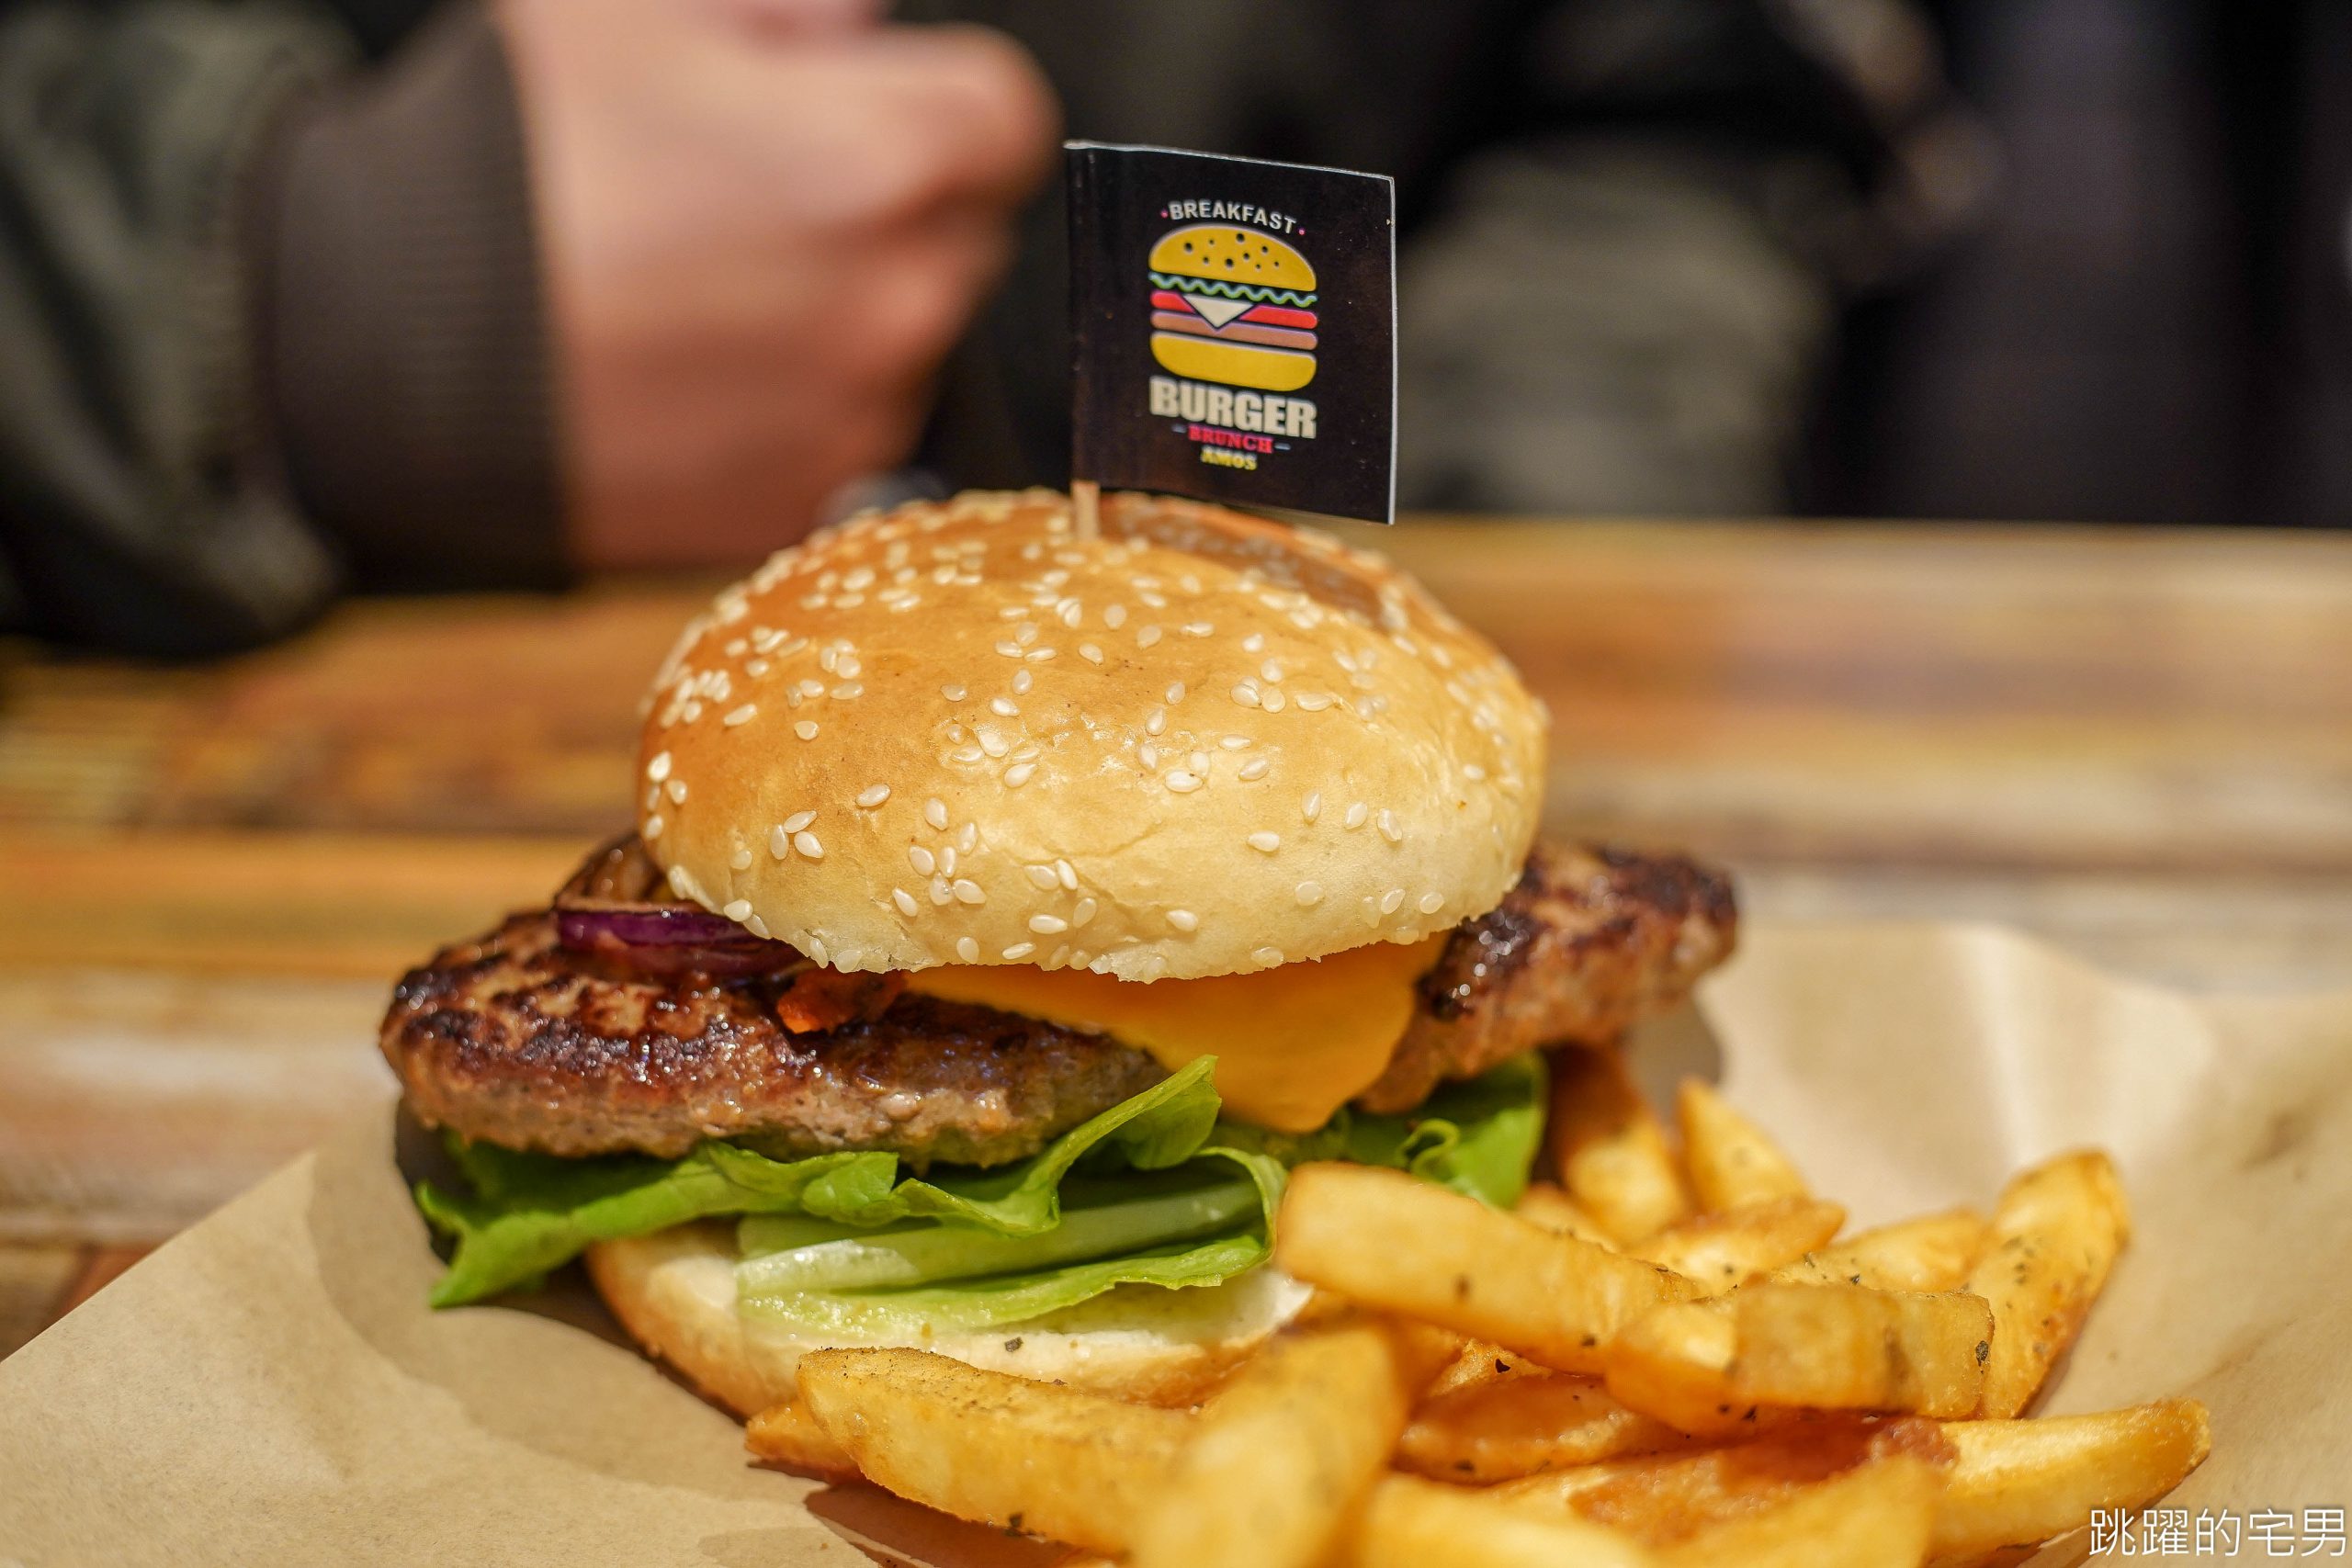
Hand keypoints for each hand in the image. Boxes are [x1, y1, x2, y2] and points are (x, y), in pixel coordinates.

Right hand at [498, 0, 1055, 565]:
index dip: (935, 103)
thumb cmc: (499, 160)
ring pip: (903, 340)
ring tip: (699, 293)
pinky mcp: (799, 499)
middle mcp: (897, 299)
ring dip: (841, 312)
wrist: (380, 339)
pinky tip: (689, 372)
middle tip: (751, 201)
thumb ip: (787, 8)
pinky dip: (791, 405)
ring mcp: (853, 413)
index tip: (871, 110)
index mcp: (882, 157)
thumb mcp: (637, 7)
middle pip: (957, 234)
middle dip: (886, 207)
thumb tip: (858, 26)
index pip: (1003, 119)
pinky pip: (841, 435)